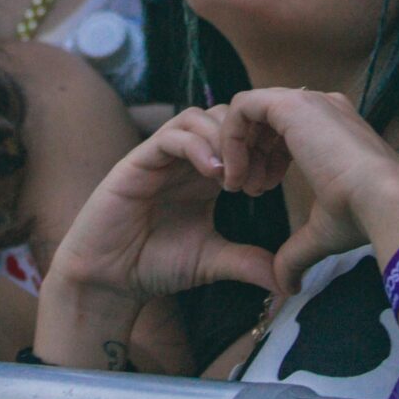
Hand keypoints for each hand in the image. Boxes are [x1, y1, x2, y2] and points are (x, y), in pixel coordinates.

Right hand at [43, 111, 279, 304]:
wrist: (109, 280)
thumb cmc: (155, 264)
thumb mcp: (212, 261)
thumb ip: (247, 262)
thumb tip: (289, 281)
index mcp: (206, 175)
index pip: (239, 136)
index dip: (262, 146)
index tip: (279, 177)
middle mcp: (185, 159)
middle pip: (222, 116)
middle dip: (245, 138)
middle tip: (259, 174)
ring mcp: (160, 157)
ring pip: (197, 118)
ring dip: (222, 139)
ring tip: (235, 177)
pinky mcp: (137, 162)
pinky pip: (170, 137)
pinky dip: (196, 146)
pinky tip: (214, 174)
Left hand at [214, 89, 398, 292]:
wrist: (384, 202)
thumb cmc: (363, 216)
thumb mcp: (322, 232)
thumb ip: (297, 251)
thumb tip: (286, 287)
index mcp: (331, 127)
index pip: (283, 130)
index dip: (264, 158)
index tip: (260, 191)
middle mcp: (320, 107)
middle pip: (264, 118)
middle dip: (248, 153)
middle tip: (248, 191)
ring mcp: (307, 102)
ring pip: (249, 111)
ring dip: (236, 148)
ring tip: (241, 187)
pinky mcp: (292, 104)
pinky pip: (242, 107)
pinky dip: (230, 138)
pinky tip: (237, 174)